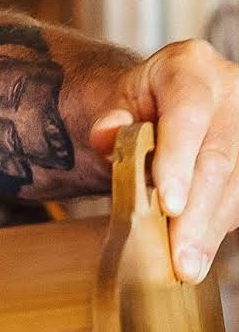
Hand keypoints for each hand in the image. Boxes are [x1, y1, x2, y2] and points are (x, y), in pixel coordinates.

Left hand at [90, 39, 238, 283]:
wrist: (153, 102)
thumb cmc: (130, 105)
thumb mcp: (109, 103)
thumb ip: (107, 120)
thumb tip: (105, 134)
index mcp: (190, 66)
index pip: (187, 117)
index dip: (179, 163)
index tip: (168, 206)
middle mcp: (230, 90)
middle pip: (219, 159)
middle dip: (197, 214)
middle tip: (180, 259)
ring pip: (237, 183)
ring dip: (212, 229)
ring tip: (188, 265)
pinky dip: (220, 224)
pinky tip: (201, 247)